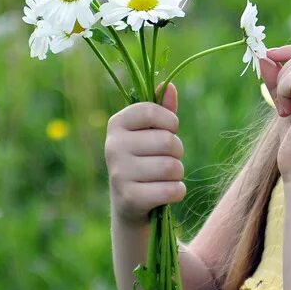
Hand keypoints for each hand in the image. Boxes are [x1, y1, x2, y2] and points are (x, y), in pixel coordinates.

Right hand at [103, 82, 185, 225]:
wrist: (129, 203)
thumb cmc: (145, 160)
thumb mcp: (151, 133)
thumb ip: (162, 110)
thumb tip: (169, 86)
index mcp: (116, 123)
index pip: (153, 111)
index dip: (170, 122)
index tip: (167, 131)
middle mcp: (112, 146)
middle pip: (168, 141)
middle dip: (177, 151)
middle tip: (166, 159)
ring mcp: (119, 173)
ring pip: (172, 166)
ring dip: (178, 173)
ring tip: (165, 177)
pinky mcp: (129, 198)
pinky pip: (172, 190)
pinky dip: (178, 192)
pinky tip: (166, 193)